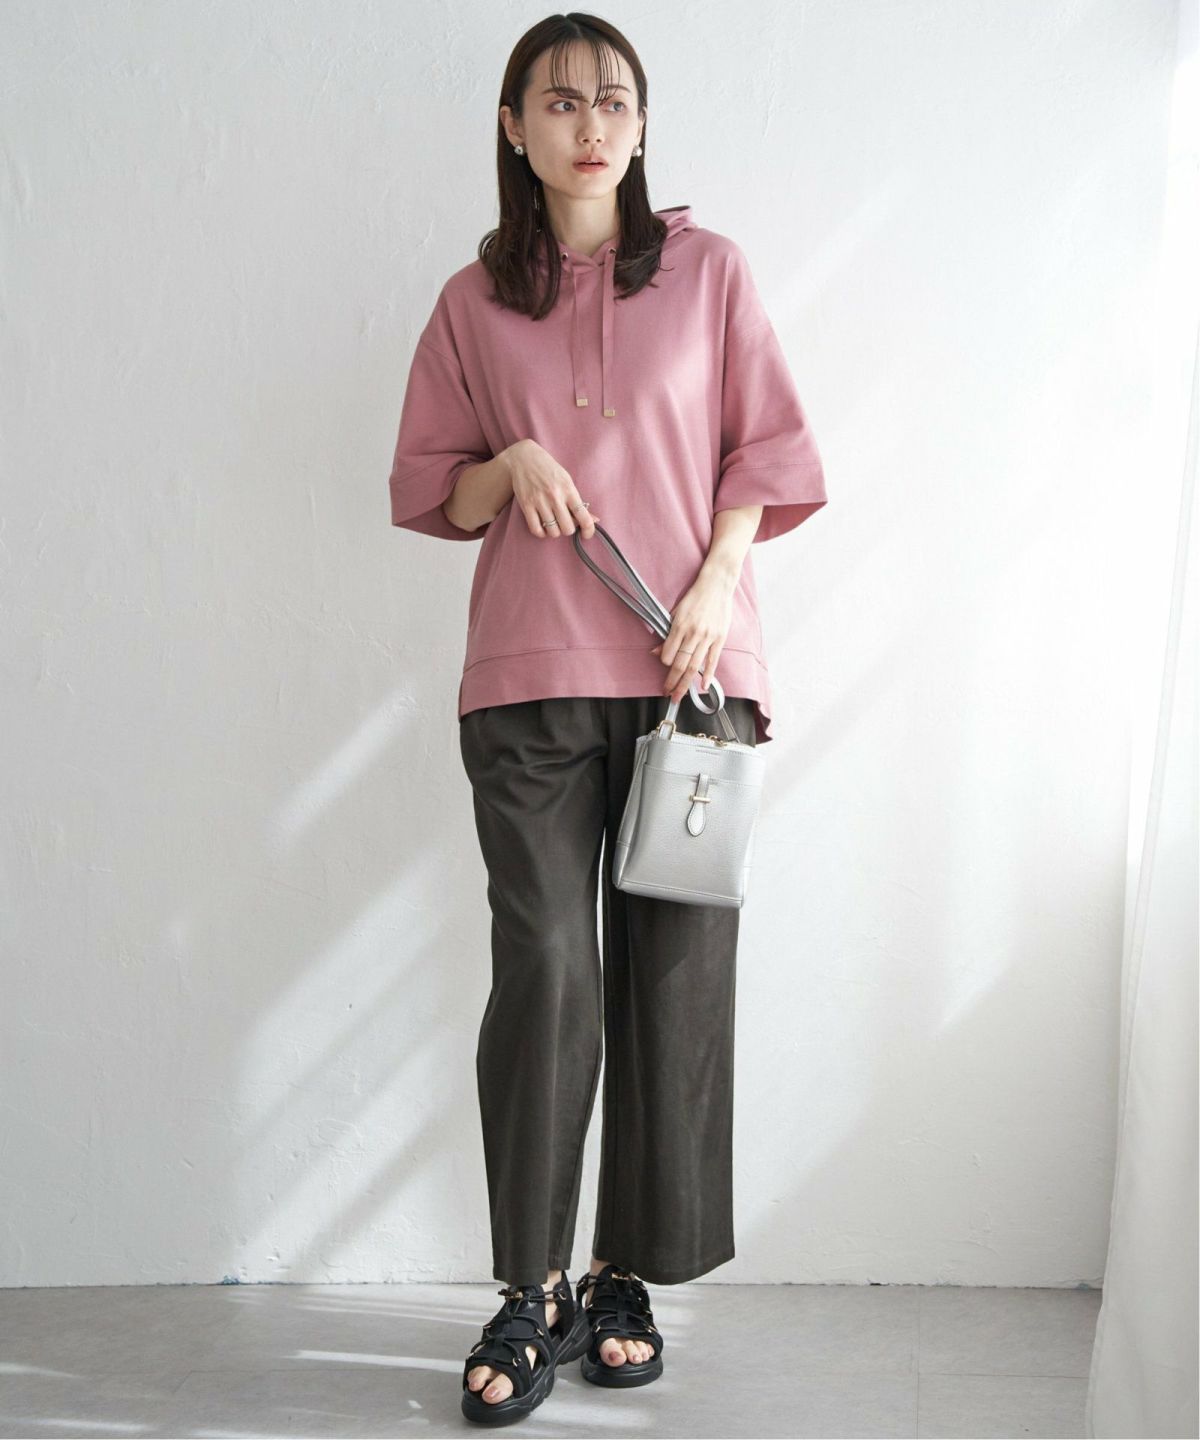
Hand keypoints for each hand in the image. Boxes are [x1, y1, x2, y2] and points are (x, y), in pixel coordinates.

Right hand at [502, 439, 597, 538]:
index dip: (588, 530)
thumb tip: (595, 519)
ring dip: (555, 531)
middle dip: (568, 529)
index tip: (586, 534)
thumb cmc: (549, 470)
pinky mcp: (526, 505)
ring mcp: (540, 501)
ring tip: (554, 524)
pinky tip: (543, 527)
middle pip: (568, 528)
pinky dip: (541, 533)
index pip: (583, 516)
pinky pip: (536, 529)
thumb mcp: (567, 481)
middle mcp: (555, 496)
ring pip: (553, 531)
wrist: (524, 458)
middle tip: (565, 523)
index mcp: (568, 489)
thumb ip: (578, 501)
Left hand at [651, 568, 734, 703]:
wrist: (716, 585)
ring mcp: (707, 638)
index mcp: (679, 626)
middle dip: (672, 683)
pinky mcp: (719, 639)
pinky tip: (702, 687)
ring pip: (695, 667)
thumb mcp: (675, 612)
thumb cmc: (694, 598)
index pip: (669, 654)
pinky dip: (707, 676)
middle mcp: (693, 634)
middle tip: (667, 695)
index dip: (664, 664)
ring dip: (685, 684)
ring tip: (679, 696)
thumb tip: (655, 651)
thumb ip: (666, 634)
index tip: (663, 670)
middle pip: (681, 665)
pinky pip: (712, 661)